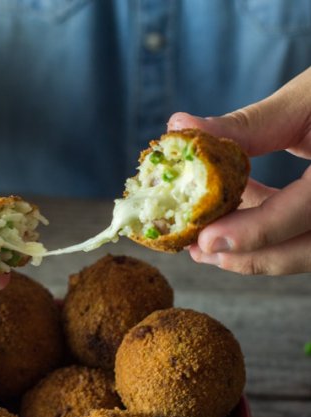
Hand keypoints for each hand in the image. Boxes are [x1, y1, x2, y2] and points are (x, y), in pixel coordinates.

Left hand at [168, 66, 310, 274]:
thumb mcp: (307, 100)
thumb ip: (246, 125)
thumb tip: (179, 125)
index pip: (305, 212)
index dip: (253, 232)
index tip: (204, 240)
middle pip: (304, 251)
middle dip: (246, 256)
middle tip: (197, 249)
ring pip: (306, 253)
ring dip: (255, 251)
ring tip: (207, 241)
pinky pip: (308, 239)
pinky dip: (272, 234)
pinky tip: (239, 216)